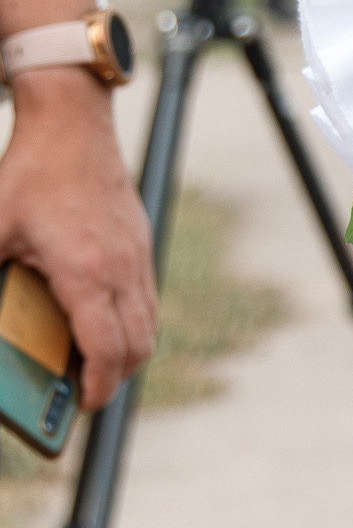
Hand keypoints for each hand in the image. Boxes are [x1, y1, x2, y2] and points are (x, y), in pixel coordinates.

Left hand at [0, 68, 155, 404]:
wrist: (72, 121)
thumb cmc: (28, 172)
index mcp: (84, 270)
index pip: (106, 349)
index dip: (98, 387)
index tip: (84, 405)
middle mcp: (120, 268)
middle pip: (137, 347)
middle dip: (115, 378)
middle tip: (85, 391)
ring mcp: (137, 256)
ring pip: (148, 326)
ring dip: (127, 353)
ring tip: (96, 363)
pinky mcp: (140, 245)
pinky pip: (146, 301)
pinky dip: (131, 324)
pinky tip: (103, 321)